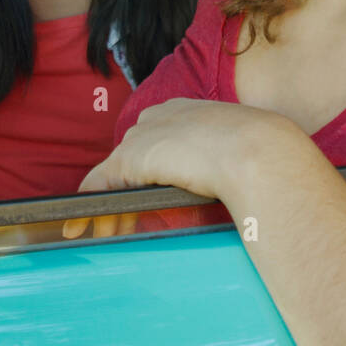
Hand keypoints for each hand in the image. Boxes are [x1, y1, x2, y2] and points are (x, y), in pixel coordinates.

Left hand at [62, 98, 292, 238]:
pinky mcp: (128, 161)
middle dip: (127, 191)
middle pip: (132, 157)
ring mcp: (144, 137)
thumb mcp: (249, 157)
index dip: (152, 171)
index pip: (161, 140)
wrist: (258, 151)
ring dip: (109, 207)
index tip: (155, 194)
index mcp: (193, 112)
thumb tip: (252, 194)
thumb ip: (236, 167)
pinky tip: (79, 229)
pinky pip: (96, 187)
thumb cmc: (267, 156)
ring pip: (114, 175)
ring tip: (106, 234)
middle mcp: (162, 117)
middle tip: (127, 224)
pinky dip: (87, 210)